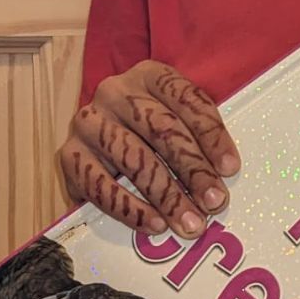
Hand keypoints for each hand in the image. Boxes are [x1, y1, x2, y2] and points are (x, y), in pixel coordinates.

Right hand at [55, 61, 240, 238]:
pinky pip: (101, 186)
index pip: (185, 99)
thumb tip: (224, 175)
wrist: (98, 138)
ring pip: (134, 159)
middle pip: (161, 130)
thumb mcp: (174, 117)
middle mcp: (115, 92)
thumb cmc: (149, 130)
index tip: (230, 168)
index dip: (211, 134)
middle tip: (214, 202)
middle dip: (193, 170)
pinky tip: (155, 224)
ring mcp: (88, 122)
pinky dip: (131, 208)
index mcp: (149, 75)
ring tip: (190, 222)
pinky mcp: (69, 154)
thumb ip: (197, 135)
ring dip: (167, 195)